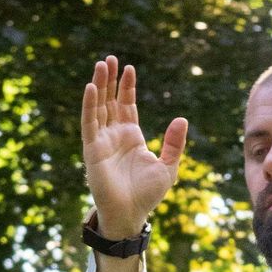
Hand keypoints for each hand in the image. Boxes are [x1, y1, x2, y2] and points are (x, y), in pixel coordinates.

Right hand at [82, 56, 187, 232]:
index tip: (130, 68)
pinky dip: (90, 105)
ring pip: (99, 107)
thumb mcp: (168, 167)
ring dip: (99, 86)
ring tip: (101, 65)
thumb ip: (174, 143)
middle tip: (110, 58)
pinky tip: (90, 87)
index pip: (127, 105)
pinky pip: (90, 123)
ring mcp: (102, 141)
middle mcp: (115, 135)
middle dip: (110, 80)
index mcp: (132, 136)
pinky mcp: (92, 149)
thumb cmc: (147, 195)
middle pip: (111, 101)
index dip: (127, 87)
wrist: (130, 213)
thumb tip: (182, 119)